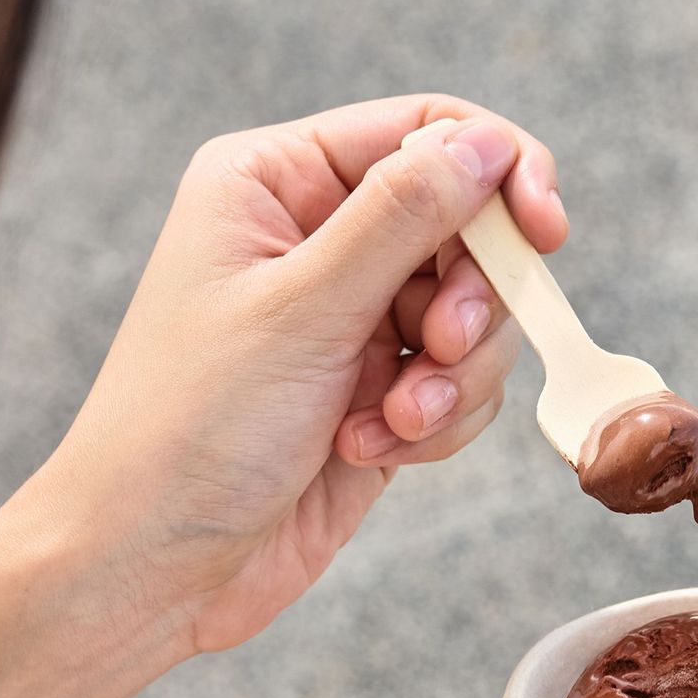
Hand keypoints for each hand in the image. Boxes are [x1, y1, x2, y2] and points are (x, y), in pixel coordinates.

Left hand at [16, 95, 565, 653]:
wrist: (154, 565)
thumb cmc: (190, 428)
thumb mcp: (302, 308)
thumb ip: (403, 217)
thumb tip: (487, 145)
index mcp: (277, 184)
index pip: (424, 132)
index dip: (499, 171)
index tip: (542, 235)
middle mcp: (317, 241)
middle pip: (467, 230)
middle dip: (471, 303)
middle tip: (439, 350)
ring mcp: (349, 323)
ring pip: (475, 319)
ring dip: (452, 378)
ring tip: (392, 424)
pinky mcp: (376, 398)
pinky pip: (458, 388)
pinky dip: (435, 423)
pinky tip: (371, 451)